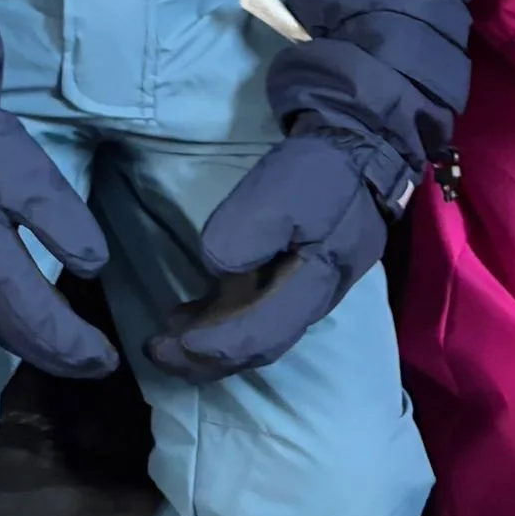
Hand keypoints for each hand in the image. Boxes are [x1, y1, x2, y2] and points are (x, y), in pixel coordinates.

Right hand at [0, 101, 117, 379]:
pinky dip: (16, 329)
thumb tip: (93, 269)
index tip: (108, 357)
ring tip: (73, 353)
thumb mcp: (30, 177)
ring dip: (38, 348)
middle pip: (18, 337)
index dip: (76, 346)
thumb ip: (63, 225)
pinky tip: (32, 321)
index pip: (40, 323)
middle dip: (61, 357)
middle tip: (98, 366)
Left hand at [146, 134, 386, 379]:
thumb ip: (250, 232)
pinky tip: (192, 315)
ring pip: (255, 335)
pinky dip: (222, 323)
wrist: (357, 156)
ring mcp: (303, 294)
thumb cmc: (318, 175)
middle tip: (157, 353)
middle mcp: (308, 304)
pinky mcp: (294, 280)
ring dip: (210, 346)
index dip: (216, 346)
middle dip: (206, 359)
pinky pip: (257, 315)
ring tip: (166, 340)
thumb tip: (215, 268)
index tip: (175, 343)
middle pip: (256, 346)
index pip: (261, 334)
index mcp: (311, 288)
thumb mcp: (282, 192)